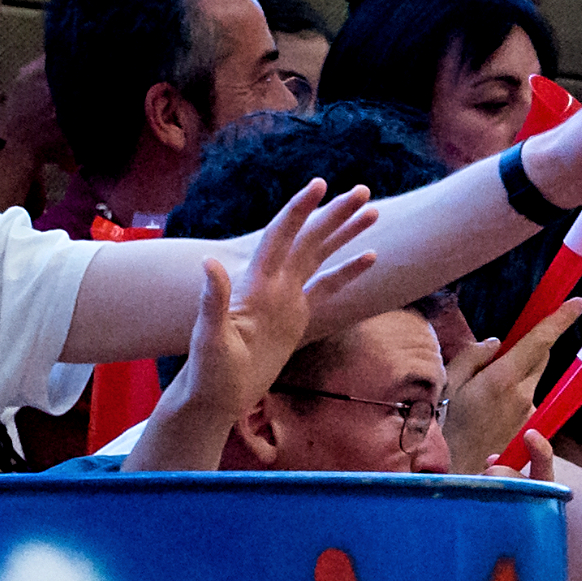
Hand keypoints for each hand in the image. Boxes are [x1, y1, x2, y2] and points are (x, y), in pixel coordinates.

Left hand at [183, 180, 377, 410]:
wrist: (217, 394)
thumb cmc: (210, 370)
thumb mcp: (211, 337)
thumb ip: (213, 300)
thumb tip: (209, 262)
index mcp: (255, 284)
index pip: (280, 237)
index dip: (299, 211)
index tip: (319, 186)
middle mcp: (273, 283)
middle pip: (308, 239)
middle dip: (334, 215)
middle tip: (362, 191)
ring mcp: (286, 297)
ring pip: (320, 256)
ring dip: (343, 234)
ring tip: (372, 213)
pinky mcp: (296, 315)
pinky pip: (326, 287)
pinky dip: (347, 271)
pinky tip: (370, 256)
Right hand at [444, 298, 581, 475]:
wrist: (457, 470)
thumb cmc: (446, 425)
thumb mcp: (448, 383)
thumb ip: (472, 356)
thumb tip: (495, 343)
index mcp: (502, 378)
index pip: (539, 341)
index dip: (560, 319)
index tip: (578, 303)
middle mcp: (522, 394)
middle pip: (540, 357)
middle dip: (531, 346)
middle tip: (505, 351)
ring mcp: (529, 412)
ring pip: (530, 379)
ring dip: (516, 375)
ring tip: (483, 393)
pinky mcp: (530, 425)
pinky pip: (525, 399)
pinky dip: (512, 395)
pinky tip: (488, 411)